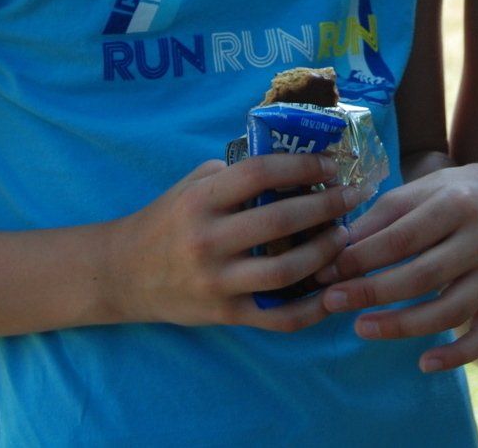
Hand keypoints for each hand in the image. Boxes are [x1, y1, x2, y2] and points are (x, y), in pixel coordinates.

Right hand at [105, 155, 374, 332]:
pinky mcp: (226, 315)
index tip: (332, 164)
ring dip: (325, 252)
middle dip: (328, 206)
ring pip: (286, 271)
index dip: (303, 165)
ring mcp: (217, 282)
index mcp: (202, 201)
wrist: (123, 274)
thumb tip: (295, 160)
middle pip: (281, 221)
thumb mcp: (193, 184)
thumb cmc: (168, 220)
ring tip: (344, 236)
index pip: (260, 173)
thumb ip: (236, 174)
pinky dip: (312, 308)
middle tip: (355, 196)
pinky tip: (333, 290)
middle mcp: (208, 240)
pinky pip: (279, 318)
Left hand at [315, 163, 477, 369]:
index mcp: (456, 205)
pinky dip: (457, 355)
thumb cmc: (445, 195)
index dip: (361, 259)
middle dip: (371, 292)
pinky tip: (423, 364)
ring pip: (451, 311)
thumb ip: (376, 223)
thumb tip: (334, 258)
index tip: (326, 273)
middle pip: (423, 276)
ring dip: (402, 326)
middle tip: (330, 302)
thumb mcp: (413, 194)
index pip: (402, 239)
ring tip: (360, 328)